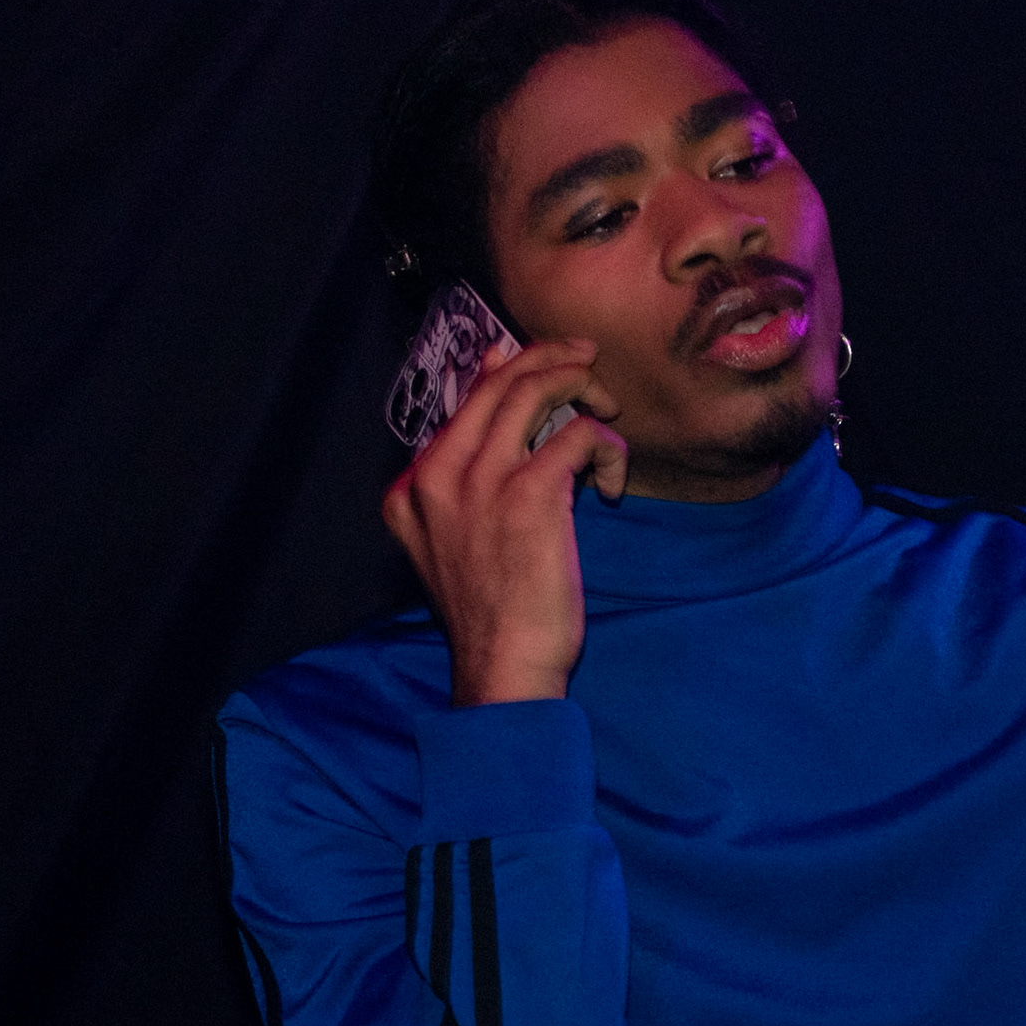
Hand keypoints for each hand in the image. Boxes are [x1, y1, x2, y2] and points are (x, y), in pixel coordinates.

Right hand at [383, 340, 626, 706]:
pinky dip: (607, 449)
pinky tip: (614, 483)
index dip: (513, 368)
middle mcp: (436, 474)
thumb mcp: (458, 542)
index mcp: (411, 487)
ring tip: (609, 408)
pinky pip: (579, 435)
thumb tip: (498, 425)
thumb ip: (469, 483)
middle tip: (590, 362)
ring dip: (582, 387)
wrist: (502, 667)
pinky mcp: (528, 493)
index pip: (464, 400)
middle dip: (552, 358)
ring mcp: (479, 480)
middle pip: (497, 382)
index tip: (553, 364)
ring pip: (534, 391)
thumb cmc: (491, 613)